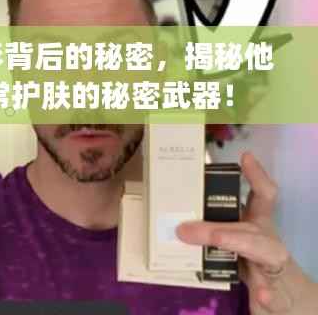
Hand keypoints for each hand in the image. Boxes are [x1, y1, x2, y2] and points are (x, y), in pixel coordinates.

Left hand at [176, 152, 294, 312]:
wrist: (279, 294)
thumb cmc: (249, 256)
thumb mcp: (233, 237)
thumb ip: (209, 227)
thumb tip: (176, 227)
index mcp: (256, 221)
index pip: (262, 194)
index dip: (256, 175)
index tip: (245, 156)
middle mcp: (266, 237)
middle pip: (248, 222)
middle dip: (220, 220)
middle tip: (193, 223)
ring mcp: (271, 262)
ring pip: (261, 249)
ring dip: (237, 241)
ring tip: (219, 238)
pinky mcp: (273, 288)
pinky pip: (272, 291)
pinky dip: (267, 293)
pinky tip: (262, 297)